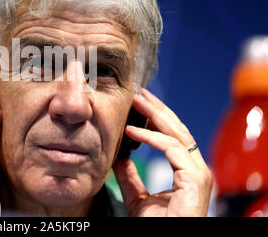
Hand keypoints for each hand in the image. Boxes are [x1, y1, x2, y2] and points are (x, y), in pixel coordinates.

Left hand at [113, 88, 212, 216]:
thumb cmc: (155, 226)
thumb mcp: (137, 196)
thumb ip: (129, 175)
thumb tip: (118, 154)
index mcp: (186, 170)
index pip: (173, 136)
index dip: (157, 118)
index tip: (140, 105)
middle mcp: (195, 169)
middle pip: (177, 130)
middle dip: (157, 109)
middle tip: (139, 93)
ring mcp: (198, 173)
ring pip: (177, 134)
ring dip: (155, 115)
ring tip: (136, 102)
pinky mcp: (195, 180)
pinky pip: (172, 149)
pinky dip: (151, 137)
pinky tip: (132, 131)